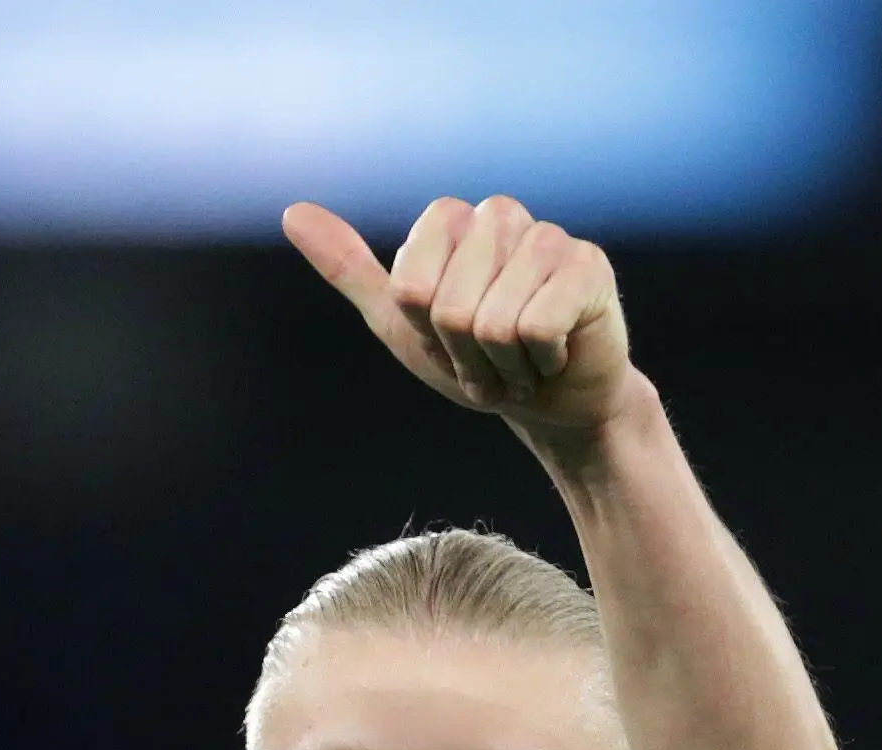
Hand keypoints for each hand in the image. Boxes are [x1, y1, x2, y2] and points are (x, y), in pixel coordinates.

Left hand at [284, 195, 635, 434]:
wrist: (552, 405)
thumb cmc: (477, 361)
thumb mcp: (400, 324)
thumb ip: (349, 269)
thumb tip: (292, 212)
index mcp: (451, 220)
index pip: (409, 290)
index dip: (428, 335)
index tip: (451, 341)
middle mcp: (499, 214)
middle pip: (450, 309)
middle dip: (467, 356)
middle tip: (493, 358)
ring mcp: (547, 237)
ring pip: (494, 323)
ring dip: (505, 366)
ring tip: (523, 359)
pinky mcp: (589, 266)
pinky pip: (537, 328)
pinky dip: (542, 362)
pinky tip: (556, 353)